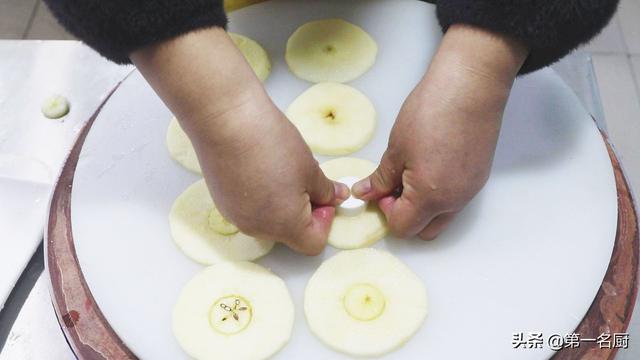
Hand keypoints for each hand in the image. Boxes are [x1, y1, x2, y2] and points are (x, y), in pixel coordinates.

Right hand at [191, 90, 348, 254]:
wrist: (225, 120)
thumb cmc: (271, 144)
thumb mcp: (309, 168)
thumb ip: (326, 190)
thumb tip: (336, 198)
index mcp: (284, 226)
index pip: (313, 244)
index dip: (325, 222)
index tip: (323, 196)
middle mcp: (257, 229)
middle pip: (289, 233)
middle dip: (303, 211)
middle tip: (305, 179)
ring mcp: (235, 216)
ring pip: (269, 220)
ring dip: (281, 203)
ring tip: (281, 170)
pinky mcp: (222, 201)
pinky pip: (249, 208)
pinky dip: (260, 195)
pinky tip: (260, 168)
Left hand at [353, 24, 527, 239]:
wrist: (470, 86)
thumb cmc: (430, 114)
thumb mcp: (396, 148)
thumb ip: (381, 179)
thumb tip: (365, 194)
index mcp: (431, 198)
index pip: (403, 227)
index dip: (386, 212)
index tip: (380, 189)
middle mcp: (455, 201)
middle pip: (425, 230)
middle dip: (406, 216)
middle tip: (394, 186)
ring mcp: (470, 189)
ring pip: (443, 215)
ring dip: (423, 206)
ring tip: (412, 172)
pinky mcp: (479, 176)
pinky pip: (456, 199)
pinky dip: (440, 194)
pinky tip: (431, 164)